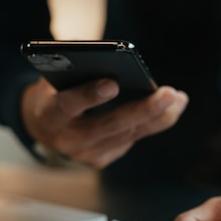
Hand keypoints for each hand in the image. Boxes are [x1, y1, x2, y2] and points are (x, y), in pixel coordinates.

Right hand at [21, 78, 187, 167]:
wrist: (41, 123)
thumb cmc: (55, 89)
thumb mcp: (56, 75)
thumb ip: (78, 68)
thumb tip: (115, 59)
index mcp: (50, 114)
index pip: (68, 105)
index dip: (89, 96)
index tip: (113, 83)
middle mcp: (66, 140)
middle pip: (110, 126)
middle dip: (143, 109)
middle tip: (169, 93)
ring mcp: (84, 154)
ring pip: (128, 135)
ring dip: (159, 117)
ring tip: (179, 99)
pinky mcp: (99, 160)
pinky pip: (131, 140)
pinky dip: (153, 124)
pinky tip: (171, 110)